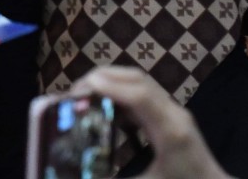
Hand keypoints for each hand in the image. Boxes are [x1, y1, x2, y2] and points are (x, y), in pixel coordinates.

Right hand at [65, 66, 231, 178]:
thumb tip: (72, 177)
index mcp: (171, 132)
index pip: (141, 97)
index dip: (110, 89)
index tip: (79, 90)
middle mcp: (175, 115)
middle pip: (141, 81)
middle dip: (105, 78)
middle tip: (72, 93)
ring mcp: (176, 114)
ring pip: (142, 85)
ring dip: (112, 83)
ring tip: (81, 97)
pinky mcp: (172, 118)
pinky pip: (144, 97)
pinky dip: (120, 95)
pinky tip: (102, 109)